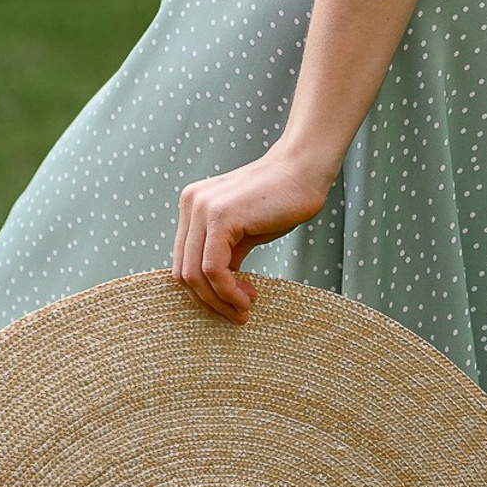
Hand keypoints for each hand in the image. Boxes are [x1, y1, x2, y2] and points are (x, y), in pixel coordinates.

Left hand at [172, 144, 332, 322]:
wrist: (303, 172)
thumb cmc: (278, 202)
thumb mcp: (243, 234)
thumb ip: (223, 255)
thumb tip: (215, 291)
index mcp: (192, 205)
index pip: (183, 261)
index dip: (203, 292)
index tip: (231, 305)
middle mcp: (190, 203)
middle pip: (183, 271)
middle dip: (209, 301)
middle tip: (237, 314)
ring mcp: (202, 208)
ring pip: (195, 274)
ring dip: (220, 301)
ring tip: (244, 308)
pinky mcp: (220, 216)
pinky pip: (213, 269)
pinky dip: (228, 291)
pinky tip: (247, 296)